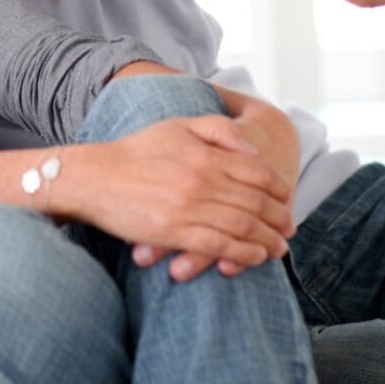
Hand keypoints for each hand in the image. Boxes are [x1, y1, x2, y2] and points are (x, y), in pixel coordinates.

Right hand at [60, 115, 294, 281]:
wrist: (94, 177)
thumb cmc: (135, 151)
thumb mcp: (178, 125)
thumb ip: (218, 130)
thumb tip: (253, 151)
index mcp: (205, 153)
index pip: (257, 172)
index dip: (278, 187)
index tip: (286, 198)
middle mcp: (202, 180)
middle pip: (256, 203)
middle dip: (279, 218)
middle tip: (289, 228)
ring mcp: (189, 208)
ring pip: (243, 227)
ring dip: (267, 240)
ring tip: (279, 248)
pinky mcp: (175, 232)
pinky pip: (220, 246)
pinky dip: (243, 254)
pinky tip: (255, 257)